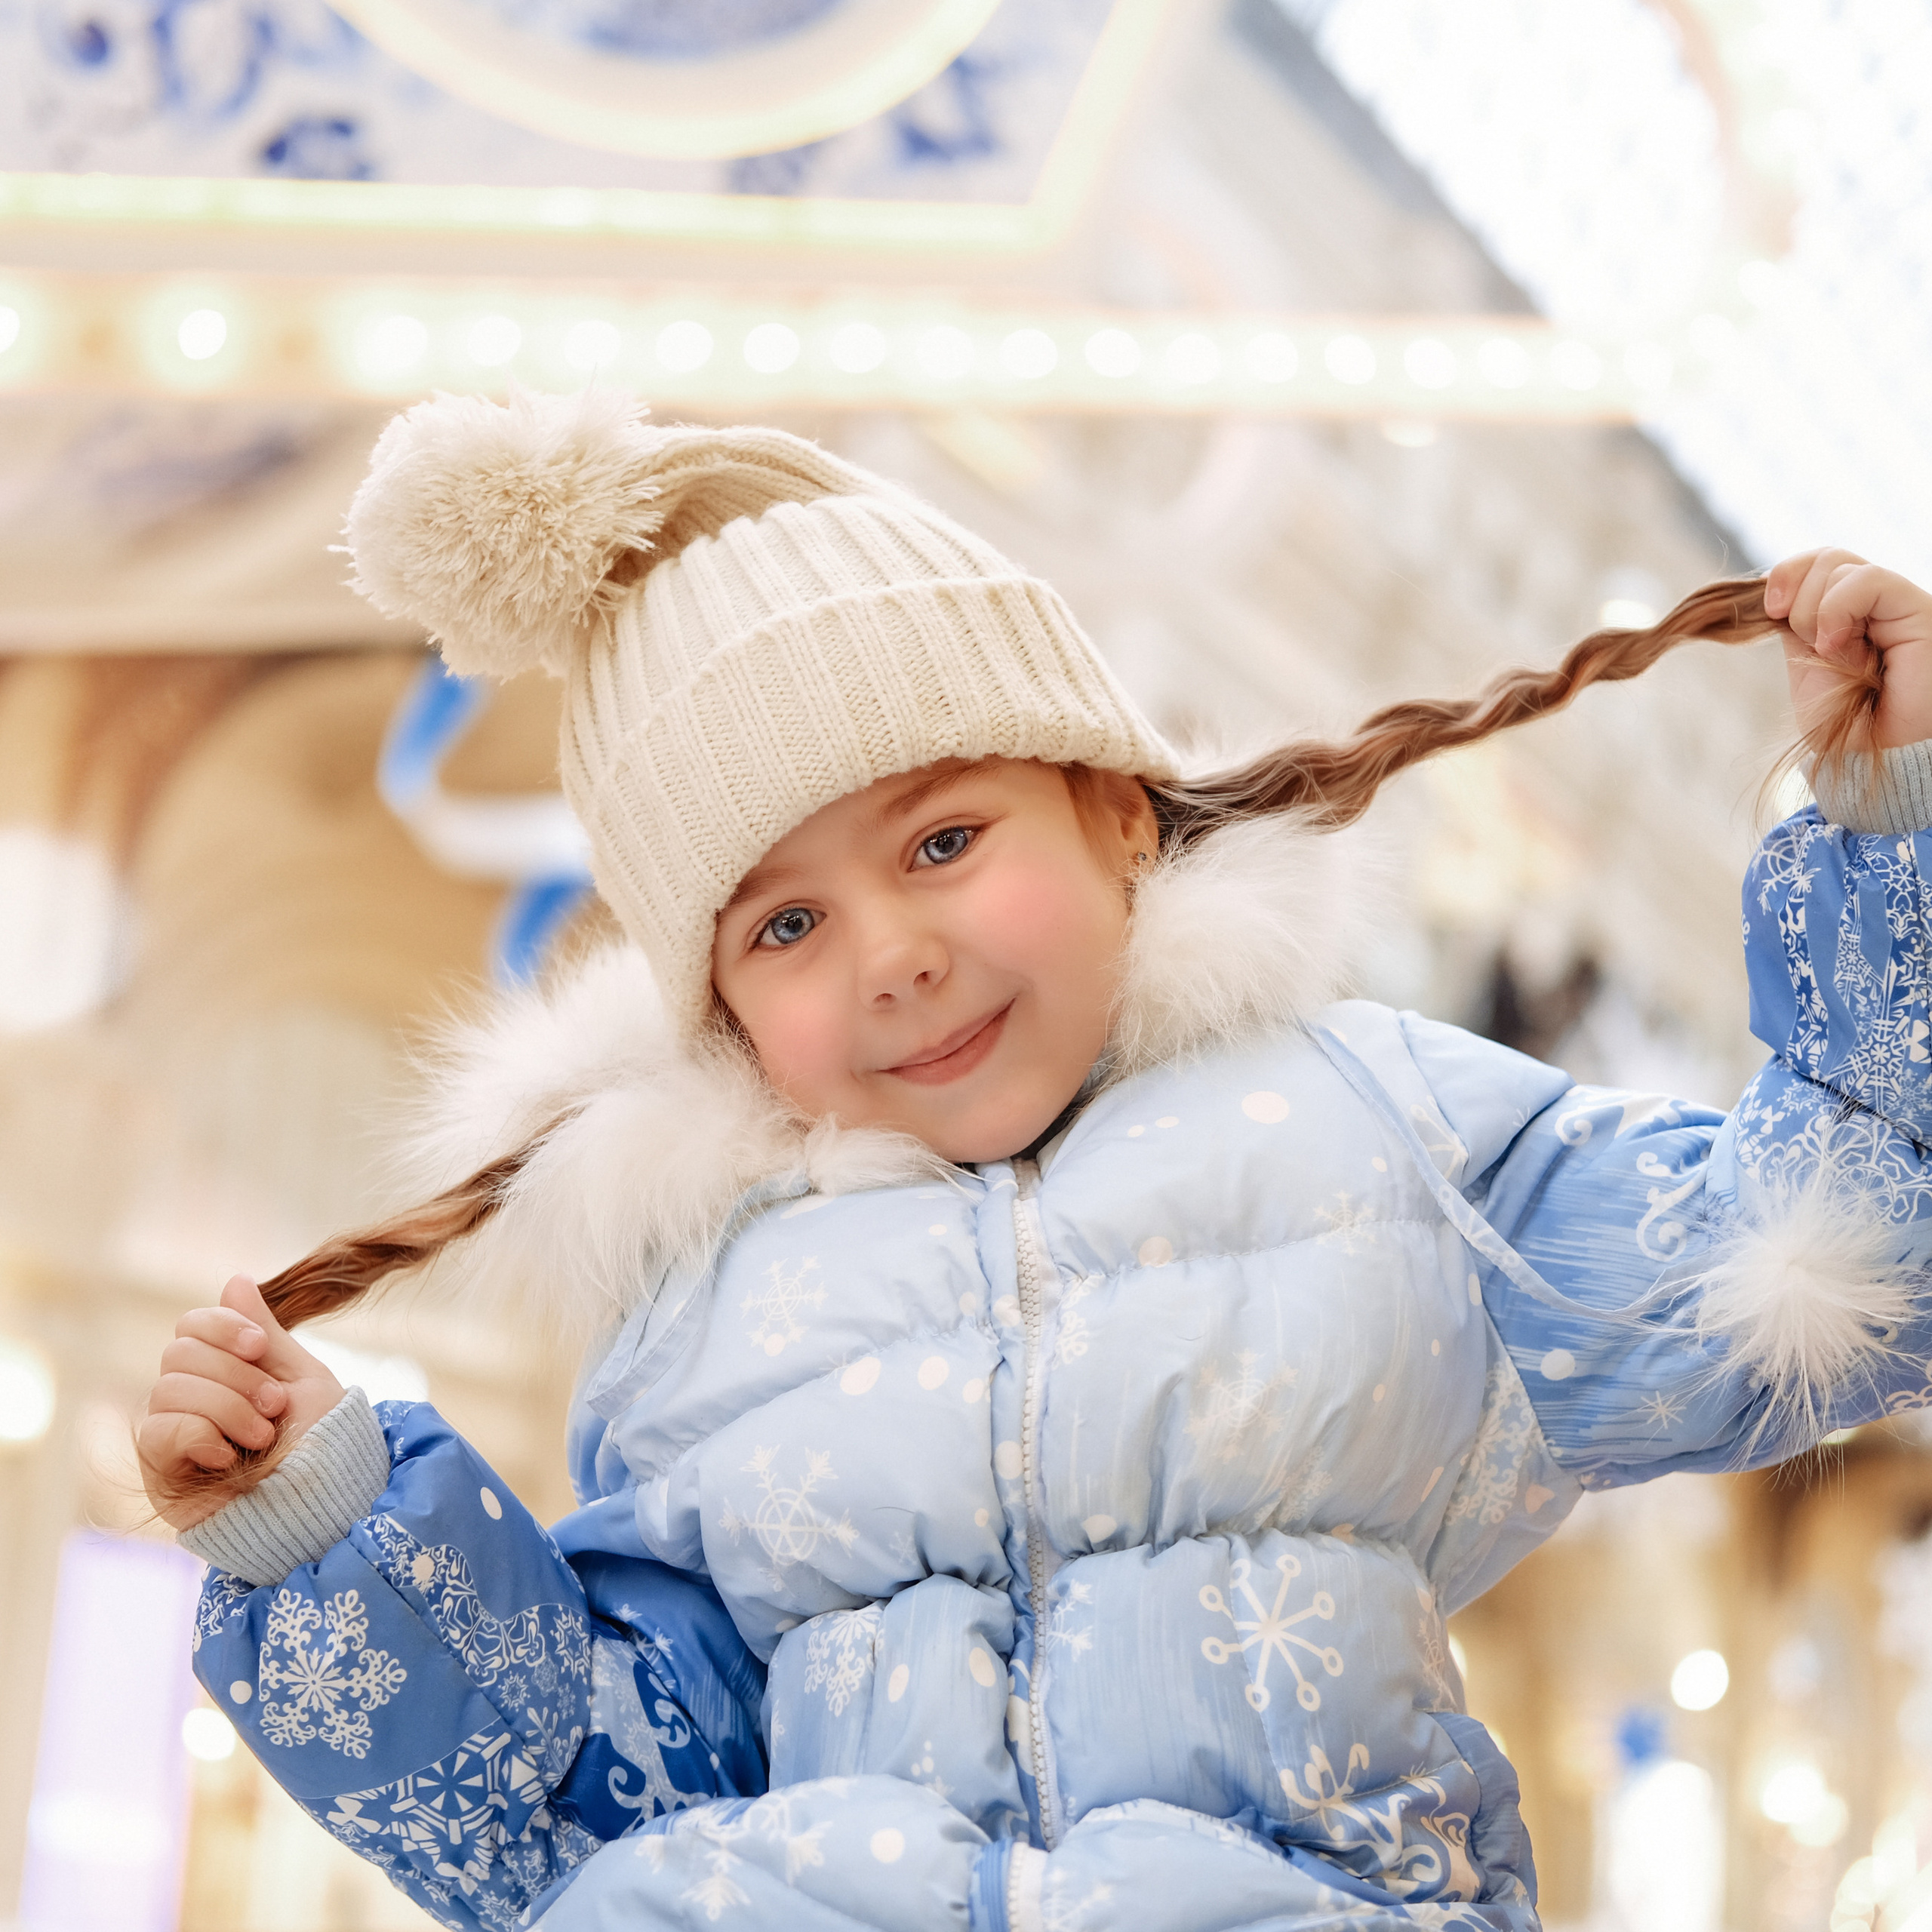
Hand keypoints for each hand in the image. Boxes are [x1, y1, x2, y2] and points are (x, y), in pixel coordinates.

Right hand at [138, 1274, 345, 1529]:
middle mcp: (190, 1398)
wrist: (324, 1502)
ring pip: (169, 1388)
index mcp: (223, 1372)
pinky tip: (225, 1457)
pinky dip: (199, 1435)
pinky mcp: (160, 1471)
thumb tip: (234, 1280)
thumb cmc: (322, 1444)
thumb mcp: (302, 1378)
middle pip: (180, 1352)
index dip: (222, 1327)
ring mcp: (172, 1434)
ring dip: (227, 1408)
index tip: (258, 1346)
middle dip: (236, 1375)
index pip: (191, 1326)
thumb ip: (266, 1334)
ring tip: (262, 1437)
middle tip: (275, 1405)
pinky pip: (157, 1430)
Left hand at [1767, 548, 1931, 752]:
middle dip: (1796, 596)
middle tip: (1807, 641)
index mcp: (1845, 615)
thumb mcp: (1806, 669)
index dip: (1785, 576)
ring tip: (1830, 651)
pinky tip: (1836, 644)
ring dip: (1814, 611)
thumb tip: (1779, 593)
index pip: (1814, 564)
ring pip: (1838, 563)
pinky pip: (1867, 579)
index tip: (1770, 611)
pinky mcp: (1914, 608)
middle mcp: (1872, 604)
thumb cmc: (1847, 721)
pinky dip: (1836, 608)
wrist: (1877, 750)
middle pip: (1824, 556)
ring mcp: (1893, 603)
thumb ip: (1796, 626)